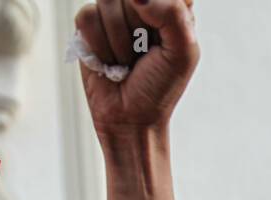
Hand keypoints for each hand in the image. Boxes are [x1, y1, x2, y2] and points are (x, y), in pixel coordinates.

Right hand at [75, 0, 198, 135]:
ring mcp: (112, 13)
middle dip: (139, 30)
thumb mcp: (183, 52)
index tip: (160, 38)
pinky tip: (108, 61)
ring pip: (107, 2)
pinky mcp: (88, 25)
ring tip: (126, 61)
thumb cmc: (159, 87)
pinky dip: (99, 45)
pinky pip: (87, 16)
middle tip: (143, 54)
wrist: (130, 118)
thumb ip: (172, 13)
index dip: (157, 10)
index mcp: (170, 6)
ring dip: (119, 42)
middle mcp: (140, 5)